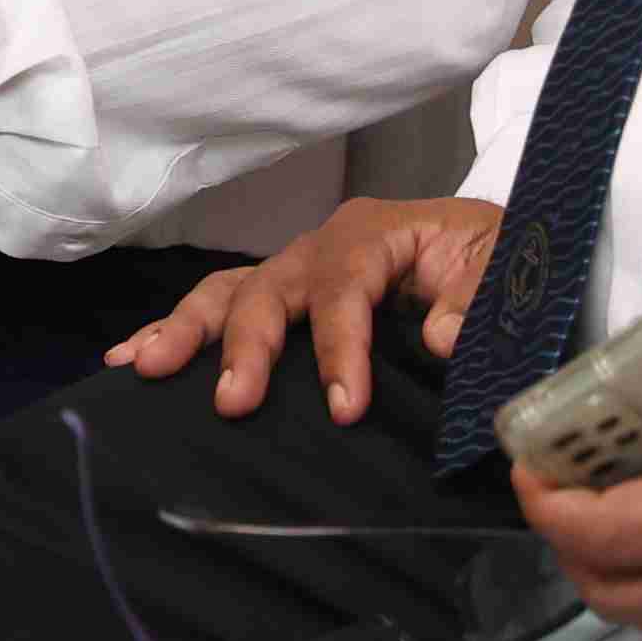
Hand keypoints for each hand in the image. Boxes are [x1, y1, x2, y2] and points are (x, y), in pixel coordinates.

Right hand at [108, 195, 508, 422]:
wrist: (497, 251)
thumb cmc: (499, 259)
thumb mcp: (509, 268)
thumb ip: (480, 300)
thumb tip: (440, 336)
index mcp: (377, 232)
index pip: (344, 287)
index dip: (340, 347)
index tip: (346, 408)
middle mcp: (325, 245)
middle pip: (270, 287)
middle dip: (244, 343)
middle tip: (232, 401)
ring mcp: (299, 269)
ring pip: (231, 292)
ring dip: (186, 330)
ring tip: (145, 367)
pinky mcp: (288, 295)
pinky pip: (226, 304)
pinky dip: (179, 329)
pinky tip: (133, 357)